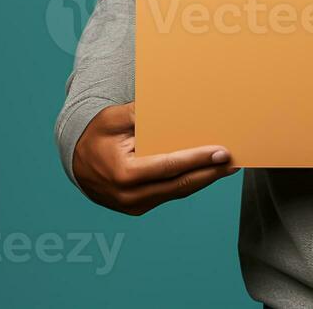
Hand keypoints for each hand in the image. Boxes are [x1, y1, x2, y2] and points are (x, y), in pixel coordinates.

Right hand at [72, 101, 238, 215]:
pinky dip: (191, 182)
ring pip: (177, 192)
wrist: (77, 160)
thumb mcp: (114, 118)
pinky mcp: (141, 206)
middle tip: (235, 160)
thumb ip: (139, 113)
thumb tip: (168, 106)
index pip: (168, 167)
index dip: (197, 160)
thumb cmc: (97, 135)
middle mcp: (130, 196)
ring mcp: (135, 205)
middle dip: (210, 173)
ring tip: (229, 166)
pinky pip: (170, 194)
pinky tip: (209, 171)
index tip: (221, 153)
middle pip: (179, 185)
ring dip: (205, 179)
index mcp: (123, 174)